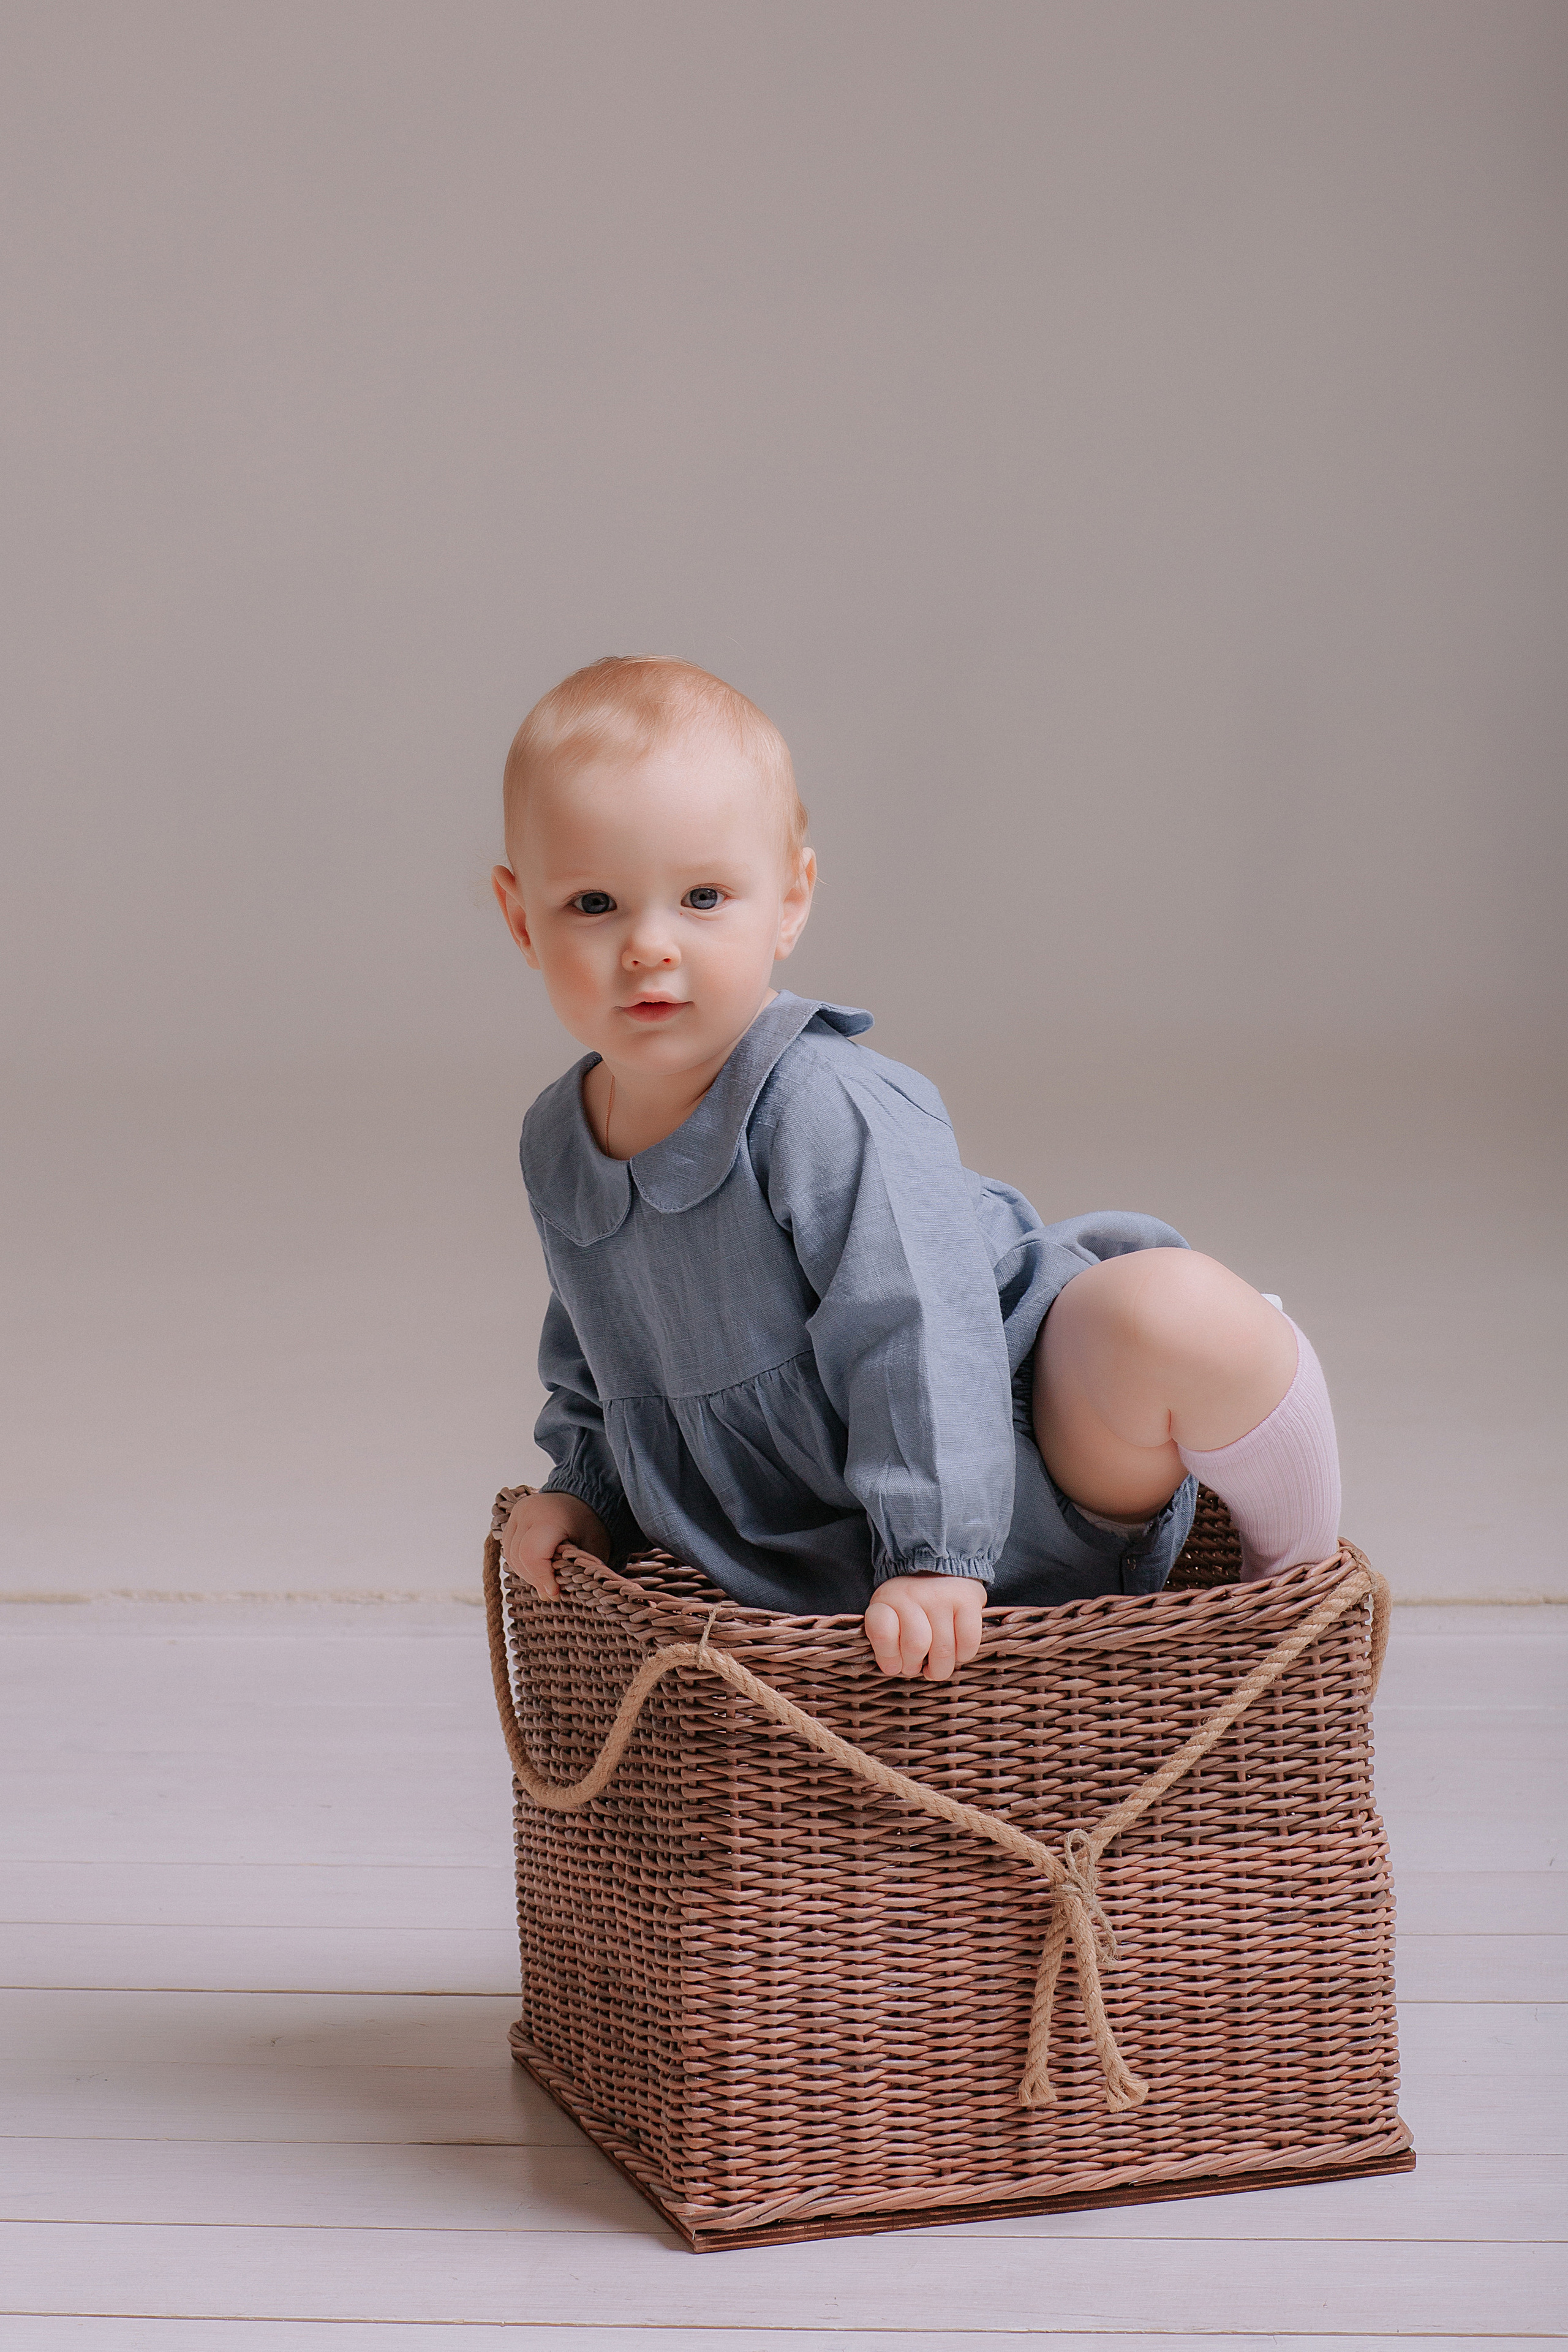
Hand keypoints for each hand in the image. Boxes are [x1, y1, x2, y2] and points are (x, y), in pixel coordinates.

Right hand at [501, 1491, 609, 1600]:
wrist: (584, 1497)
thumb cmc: (591, 1524)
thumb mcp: (589, 1548)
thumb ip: (570, 1571)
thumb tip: (548, 1597)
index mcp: (549, 1517)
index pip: (533, 1555)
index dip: (541, 1578)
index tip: (554, 1593)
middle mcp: (527, 1512)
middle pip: (520, 1556)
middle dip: (535, 1579)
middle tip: (551, 1591)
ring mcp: (517, 1513)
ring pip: (510, 1554)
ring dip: (526, 1573)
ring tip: (545, 1581)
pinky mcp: (513, 1517)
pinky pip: (509, 1546)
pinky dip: (520, 1562)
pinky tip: (537, 1568)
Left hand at [863, 1574, 984, 1679]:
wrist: (940, 1568)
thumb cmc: (910, 1607)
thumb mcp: (888, 1616)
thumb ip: (885, 1641)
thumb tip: (893, 1668)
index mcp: (886, 1600)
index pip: (882, 1633)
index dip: (888, 1658)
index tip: (894, 1664)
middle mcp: (912, 1594)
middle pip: (916, 1646)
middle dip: (915, 1667)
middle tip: (916, 1664)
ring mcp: (941, 1596)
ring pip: (943, 1651)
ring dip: (939, 1668)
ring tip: (935, 1665)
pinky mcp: (968, 1600)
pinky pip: (968, 1644)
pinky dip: (963, 1656)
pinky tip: (956, 1652)